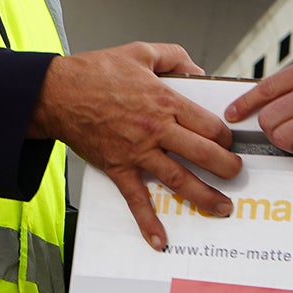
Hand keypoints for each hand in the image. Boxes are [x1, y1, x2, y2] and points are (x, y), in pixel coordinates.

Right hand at [29, 43, 240, 250]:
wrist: (56, 93)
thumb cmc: (94, 73)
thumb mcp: (140, 52)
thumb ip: (174, 57)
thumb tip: (197, 70)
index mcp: (165, 101)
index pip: (210, 125)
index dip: (226, 136)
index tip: (229, 142)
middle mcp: (156, 129)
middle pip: (204, 153)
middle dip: (227, 168)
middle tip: (236, 174)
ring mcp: (138, 152)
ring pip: (179, 179)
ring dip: (204, 197)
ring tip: (222, 207)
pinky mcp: (119, 168)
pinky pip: (136, 199)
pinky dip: (148, 222)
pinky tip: (160, 239)